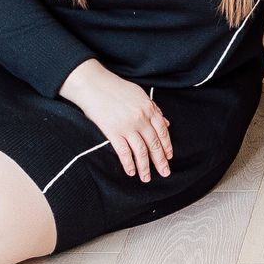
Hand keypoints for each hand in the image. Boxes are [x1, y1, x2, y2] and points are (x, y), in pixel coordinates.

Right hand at [59, 59, 172, 180]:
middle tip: (165, 173)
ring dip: (145, 167)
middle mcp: (141, 119)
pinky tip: (131, 172)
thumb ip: (154, 109)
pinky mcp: (113, 132)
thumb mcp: (139, 95)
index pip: (162, 131)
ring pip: (141, 151)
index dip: (167, 146)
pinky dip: (128, 163)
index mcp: (149, 109)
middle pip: (154, 144)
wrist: (94, 85)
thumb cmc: (116, 88)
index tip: (169, 157)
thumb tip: (166, 123)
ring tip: (147, 178)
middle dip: (160, 160)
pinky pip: (124, 152)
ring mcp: (127, 126)